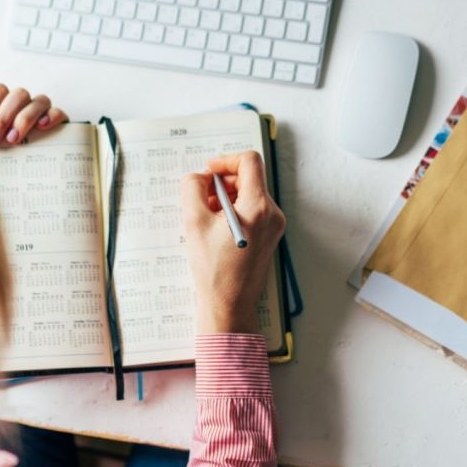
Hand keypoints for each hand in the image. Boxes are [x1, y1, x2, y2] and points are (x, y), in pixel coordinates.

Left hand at [0, 53, 67, 147]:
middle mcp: (16, 104)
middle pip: (16, 95)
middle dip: (0, 119)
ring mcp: (36, 113)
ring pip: (37, 101)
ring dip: (23, 119)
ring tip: (12, 140)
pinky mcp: (53, 125)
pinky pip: (58, 112)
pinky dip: (51, 116)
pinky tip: (42, 127)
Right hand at [181, 152, 285, 333]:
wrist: (229, 306)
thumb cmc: (213, 270)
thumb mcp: (194, 222)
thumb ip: (192, 189)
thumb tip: (198, 177)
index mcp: (259, 207)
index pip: (249, 162)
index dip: (225, 160)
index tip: (208, 171)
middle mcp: (272, 214)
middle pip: (249, 178)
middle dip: (222, 182)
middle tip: (201, 197)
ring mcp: (274, 227)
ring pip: (249, 195)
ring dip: (226, 198)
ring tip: (205, 216)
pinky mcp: (269, 238)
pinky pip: (252, 212)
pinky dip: (233, 211)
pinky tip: (215, 229)